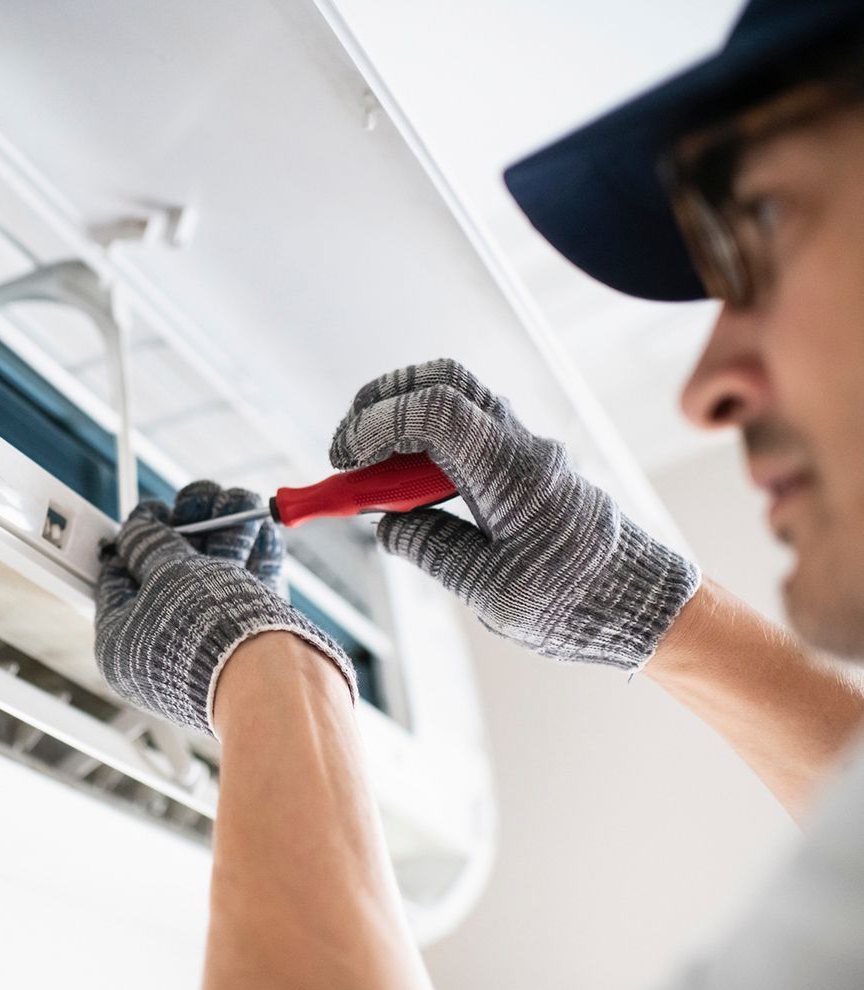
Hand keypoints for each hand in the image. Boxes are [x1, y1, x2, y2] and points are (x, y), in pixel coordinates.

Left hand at [95, 481, 355, 735]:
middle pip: (170, 570)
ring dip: (225, 531)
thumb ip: (149, 544)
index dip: (133, 538)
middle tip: (199, 498)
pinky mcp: (248, 641)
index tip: (150, 510)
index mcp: (122, 642)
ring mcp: (207, 643)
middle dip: (189, 527)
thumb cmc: (206, 636)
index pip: (117, 580)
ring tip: (235, 501)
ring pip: (212, 573)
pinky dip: (253, 555)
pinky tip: (260, 527)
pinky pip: (246, 588)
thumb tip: (138, 527)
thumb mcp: (165, 574)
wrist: (274, 684)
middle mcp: (162, 645)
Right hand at [329, 358, 698, 667]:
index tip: (344, 460)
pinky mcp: (529, 467)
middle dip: (382, 401)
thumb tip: (387, 526)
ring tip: (373, 475)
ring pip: (457, 399)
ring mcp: (528, 451)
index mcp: (512, 473)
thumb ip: (431, 549)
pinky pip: (470, 431)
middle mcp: (522, 447)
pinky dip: (428, 445)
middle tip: (347, 448)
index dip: (376, 424)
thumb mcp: (491, 591)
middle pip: (443, 380)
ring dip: (403, 421)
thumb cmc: (579, 603)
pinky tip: (411, 492)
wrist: (647, 606)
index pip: (435, 410)